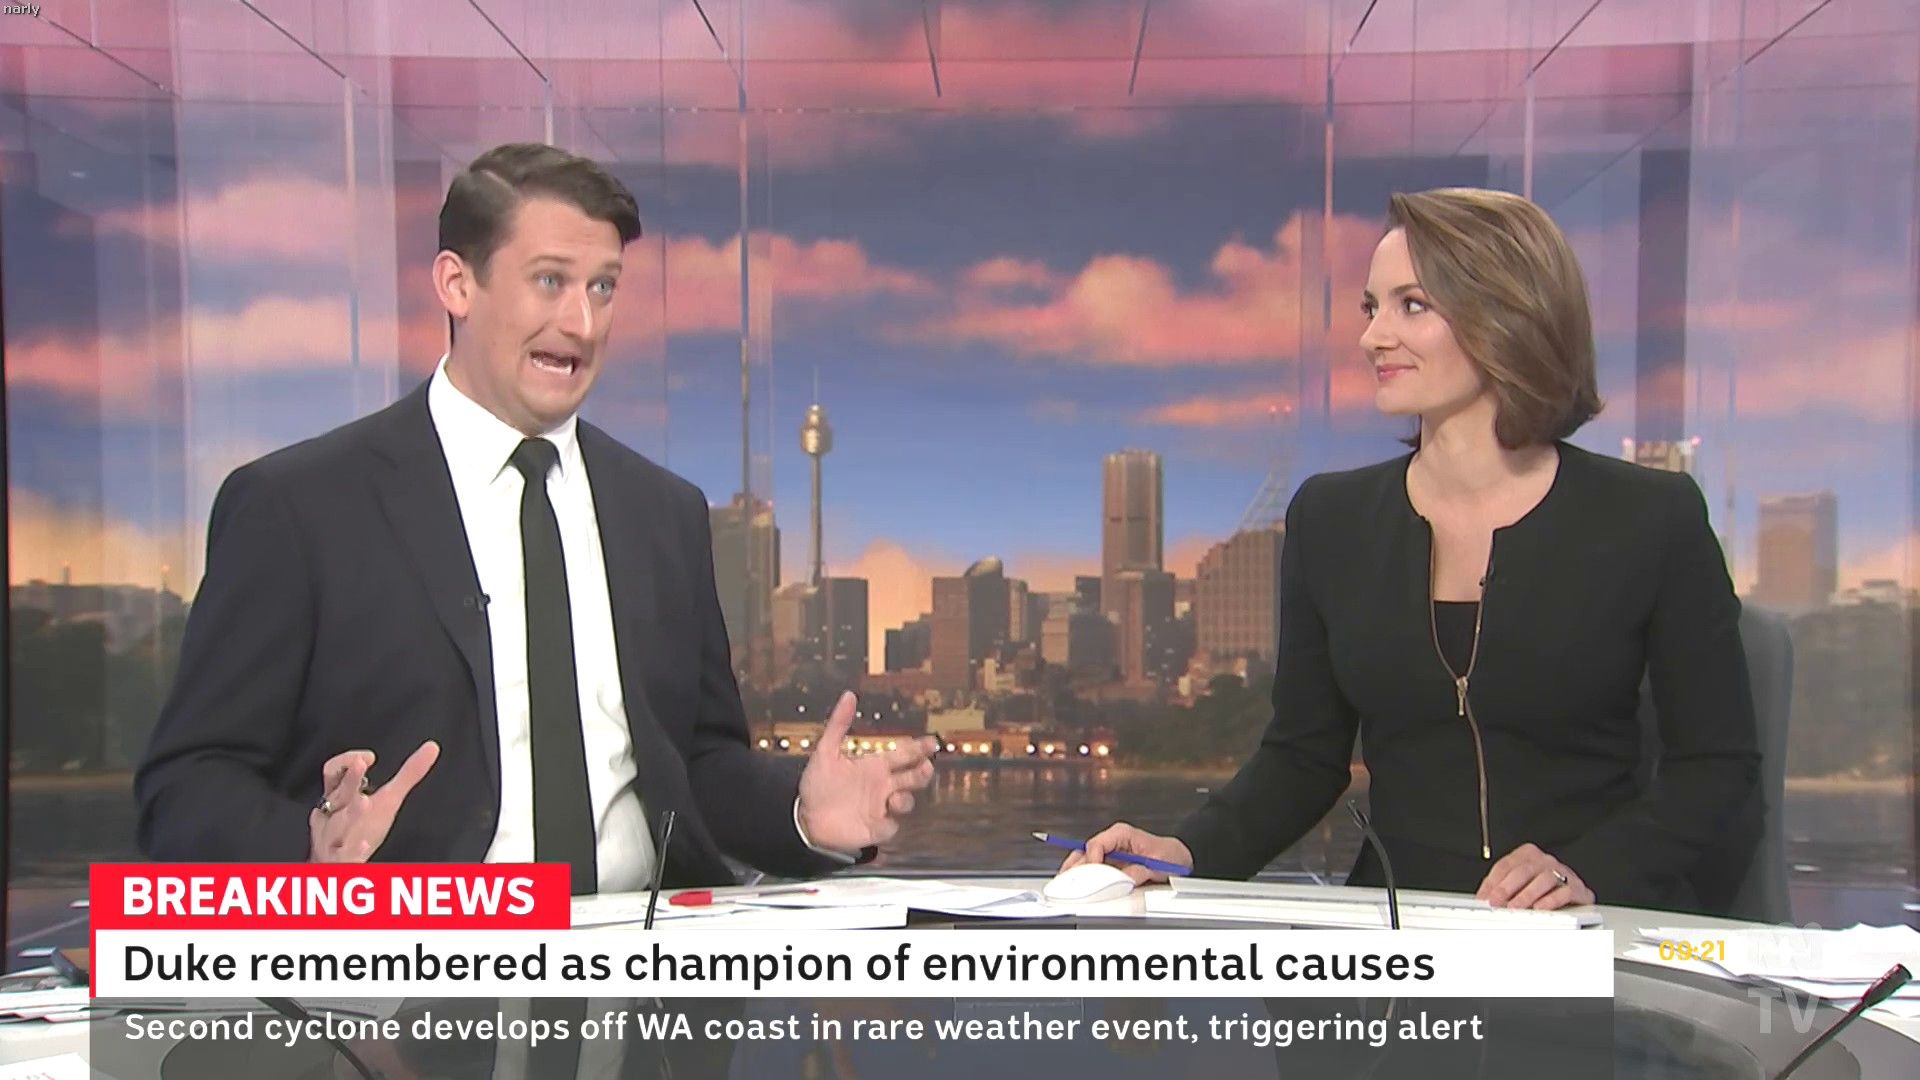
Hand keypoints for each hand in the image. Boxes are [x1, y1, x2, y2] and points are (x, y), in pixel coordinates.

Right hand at [308, 741, 439, 862]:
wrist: (333, 864)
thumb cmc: (360, 827)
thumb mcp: (388, 799)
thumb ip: (409, 774)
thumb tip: (433, 747)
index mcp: (342, 796)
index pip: (335, 772)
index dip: (348, 762)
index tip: (370, 757)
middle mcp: (336, 815)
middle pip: (341, 794)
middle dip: (351, 779)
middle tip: (359, 763)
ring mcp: (335, 839)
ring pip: (339, 826)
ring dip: (352, 812)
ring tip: (364, 801)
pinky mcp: (341, 862)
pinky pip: (344, 858)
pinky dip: (354, 852)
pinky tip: (364, 844)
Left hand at [796, 692, 936, 853]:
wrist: (805, 818)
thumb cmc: (817, 784)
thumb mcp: (825, 751)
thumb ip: (838, 724)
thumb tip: (848, 695)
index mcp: (875, 766)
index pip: (903, 755)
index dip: (918, 748)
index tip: (930, 743)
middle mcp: (883, 786)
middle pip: (912, 778)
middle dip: (922, 773)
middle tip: (926, 767)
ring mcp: (881, 808)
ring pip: (906, 803)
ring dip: (905, 800)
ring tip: (896, 797)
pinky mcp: (875, 828)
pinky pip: (890, 827)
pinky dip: (888, 824)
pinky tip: (880, 820)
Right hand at [1063, 822, 1191, 884]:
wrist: (1176, 858)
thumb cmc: (1169, 854)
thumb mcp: (1158, 864)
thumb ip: (1140, 871)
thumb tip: (1124, 879)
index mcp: (1122, 834)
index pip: (1096, 845)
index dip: (1091, 862)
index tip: (1091, 878)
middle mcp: (1112, 840)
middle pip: (1085, 853)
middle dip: (1076, 870)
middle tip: (1070, 886)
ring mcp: (1108, 852)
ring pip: (1083, 860)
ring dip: (1075, 874)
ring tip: (1068, 888)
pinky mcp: (1108, 863)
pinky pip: (1090, 868)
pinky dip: (1082, 878)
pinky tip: (1078, 887)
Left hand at [1477, 842, 1593, 909]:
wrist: (1577, 894)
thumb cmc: (1544, 888)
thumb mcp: (1520, 884)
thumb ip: (1502, 888)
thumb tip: (1484, 900)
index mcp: (1528, 855)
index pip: (1505, 865)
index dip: (1492, 883)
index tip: (1484, 897)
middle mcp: (1545, 861)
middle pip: (1523, 871)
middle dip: (1506, 888)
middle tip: (1496, 902)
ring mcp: (1563, 873)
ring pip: (1543, 879)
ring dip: (1526, 895)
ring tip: (1515, 908)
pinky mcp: (1578, 888)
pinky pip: (1564, 892)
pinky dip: (1551, 900)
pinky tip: (1540, 908)